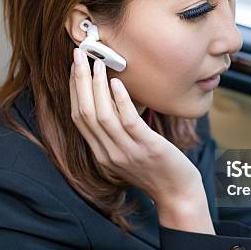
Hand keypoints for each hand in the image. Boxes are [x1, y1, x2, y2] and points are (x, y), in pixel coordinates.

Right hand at [68, 48, 209, 227]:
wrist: (177, 194)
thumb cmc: (155, 169)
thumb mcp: (128, 151)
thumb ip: (116, 131)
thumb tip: (111, 98)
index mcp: (101, 153)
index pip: (79, 118)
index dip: (73, 90)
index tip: (73, 68)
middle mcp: (108, 153)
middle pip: (84, 113)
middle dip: (78, 81)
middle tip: (78, 55)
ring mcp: (126, 152)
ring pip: (102, 116)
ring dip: (96, 87)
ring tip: (97, 63)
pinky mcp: (147, 148)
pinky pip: (128, 122)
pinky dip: (120, 100)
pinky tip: (117, 83)